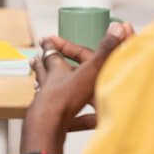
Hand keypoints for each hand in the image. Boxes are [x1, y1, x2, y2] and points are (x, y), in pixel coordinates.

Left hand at [25, 23, 133, 146]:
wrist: (49, 125)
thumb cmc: (66, 96)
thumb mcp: (91, 69)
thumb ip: (107, 50)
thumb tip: (118, 27)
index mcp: (57, 70)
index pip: (53, 53)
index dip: (52, 45)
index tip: (46, 39)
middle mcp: (49, 85)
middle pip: (43, 71)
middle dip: (42, 64)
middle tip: (35, 59)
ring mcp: (47, 104)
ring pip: (46, 92)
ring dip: (46, 88)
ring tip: (40, 85)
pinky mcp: (52, 122)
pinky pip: (64, 120)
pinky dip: (73, 121)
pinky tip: (76, 123)